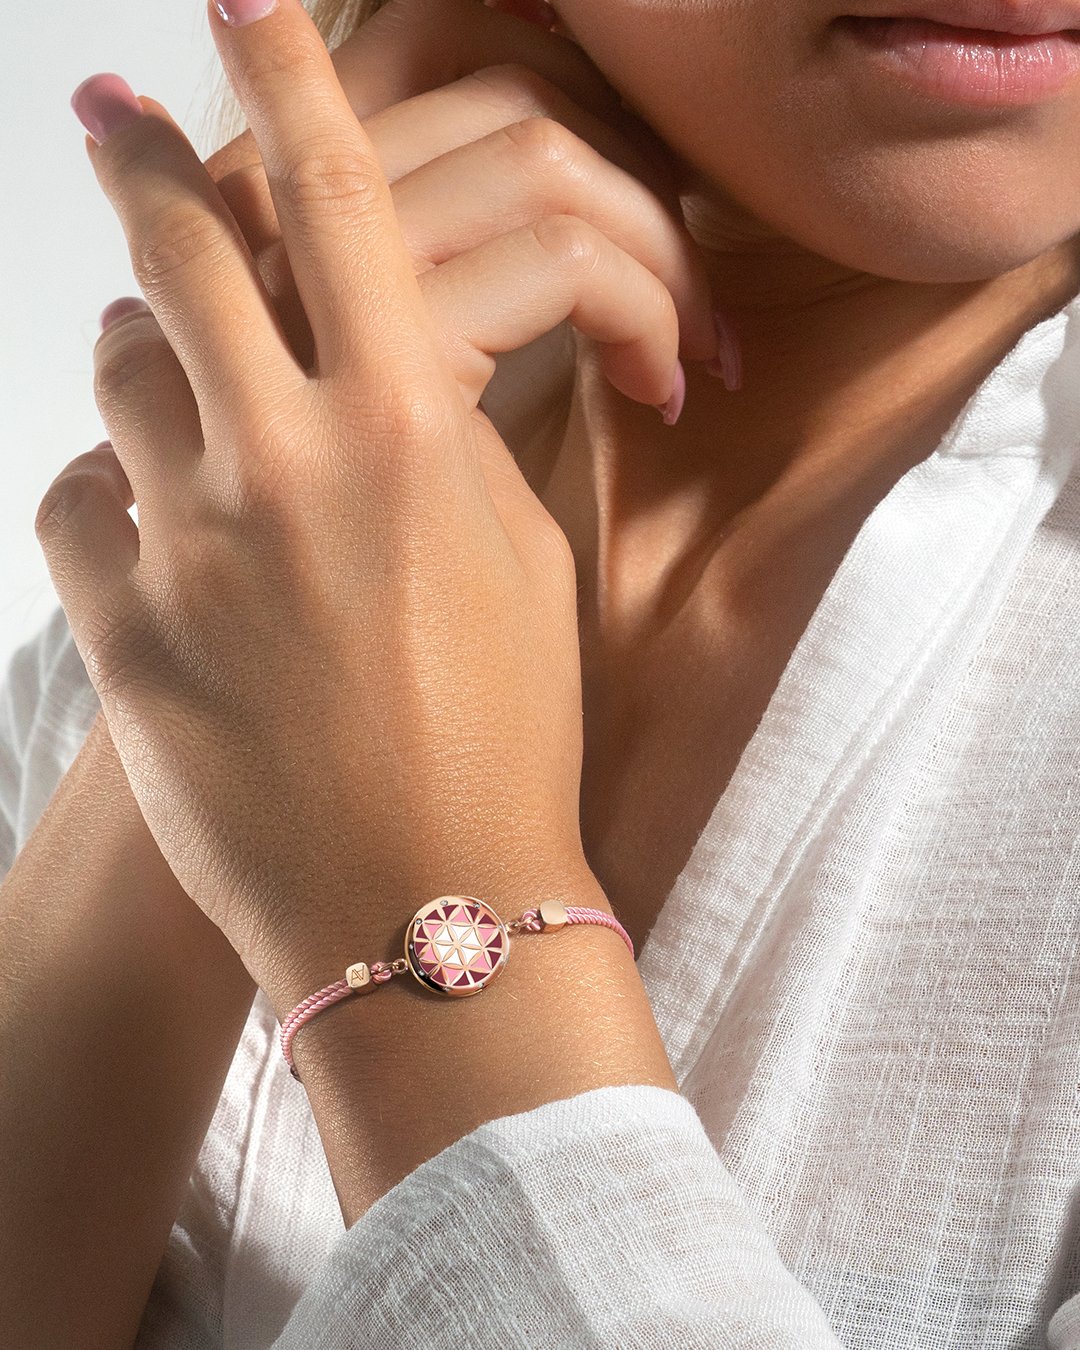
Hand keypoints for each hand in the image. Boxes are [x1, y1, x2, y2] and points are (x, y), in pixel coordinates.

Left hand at [39, 0, 721, 1008]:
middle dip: (145, 156)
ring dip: (143, 352)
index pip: (338, 199)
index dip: (289, 76)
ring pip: (115, 367)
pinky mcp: (120, 635)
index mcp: (414, 432)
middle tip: (114, 114)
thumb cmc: (503, 733)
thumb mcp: (512, 554)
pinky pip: (76, 500)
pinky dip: (112, 494)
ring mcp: (191, 549)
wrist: (432, 907)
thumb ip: (437, 432)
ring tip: (182, 398)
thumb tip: (369, 357)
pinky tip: (163, 543)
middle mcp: (290, 465)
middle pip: (183, 243)